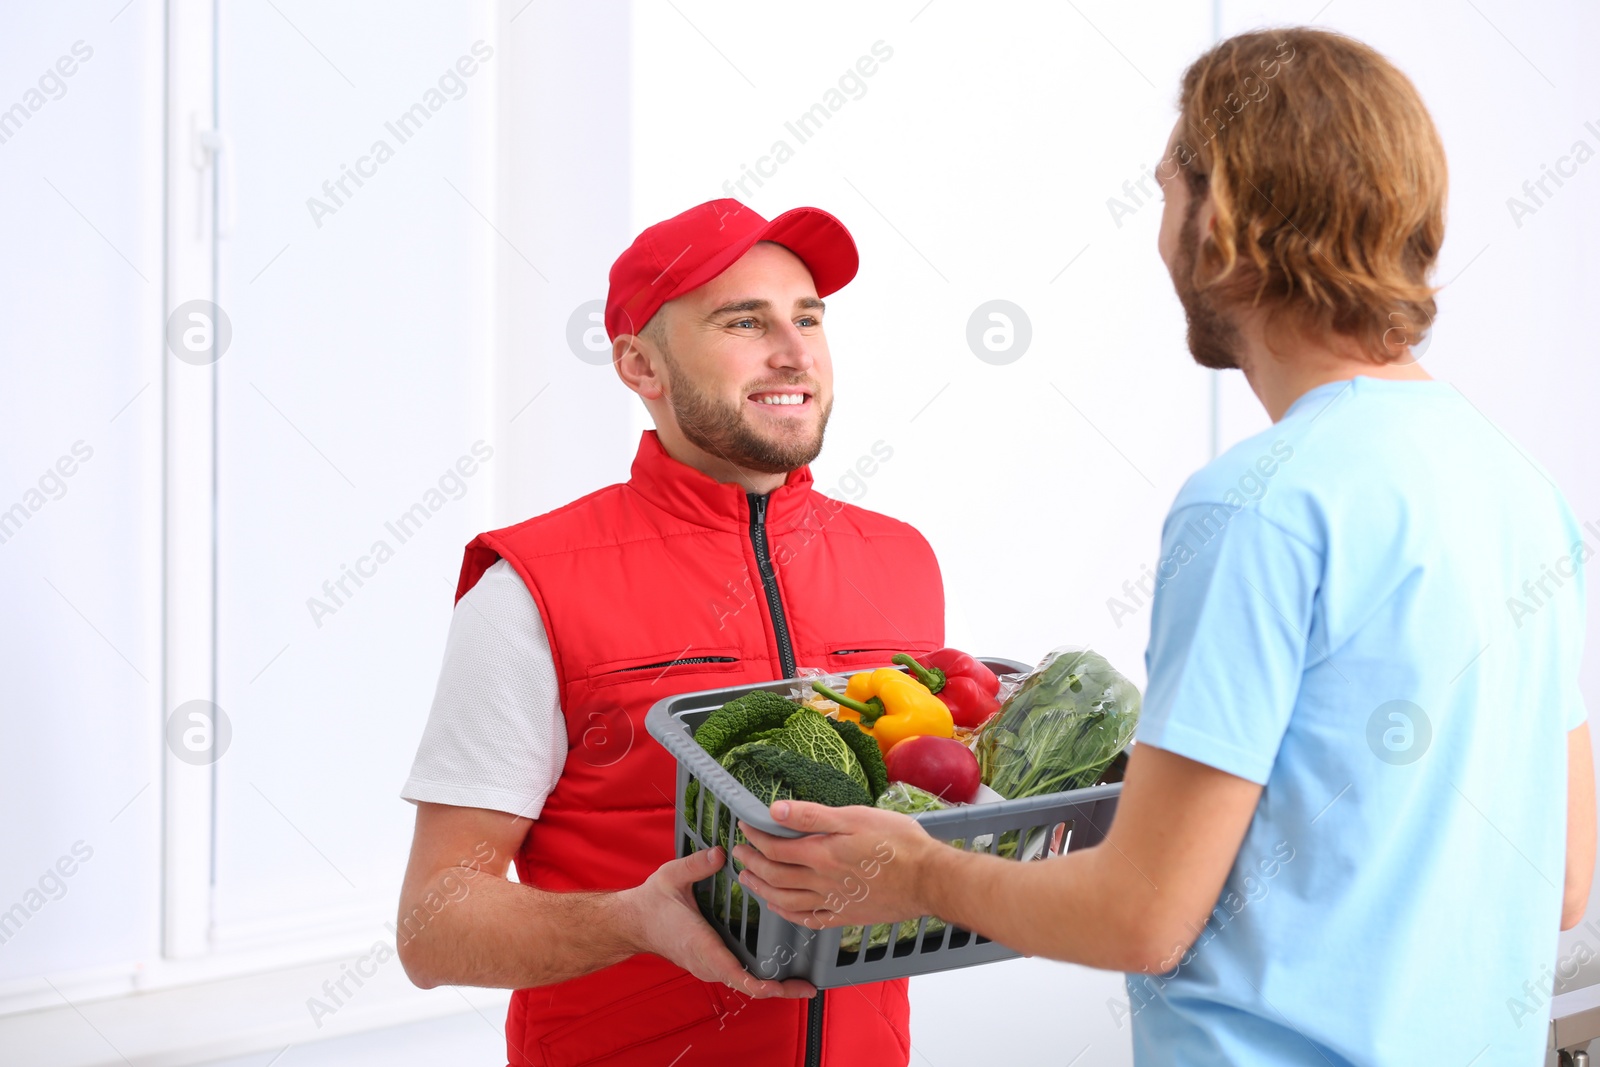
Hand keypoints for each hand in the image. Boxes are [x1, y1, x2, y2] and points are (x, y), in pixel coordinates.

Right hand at [621, 847, 814, 999]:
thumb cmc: (652, 903)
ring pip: (744, 982)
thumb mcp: (671, 877)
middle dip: (778, 989)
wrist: (633, 922)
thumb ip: (696, 865)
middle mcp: (707, 962)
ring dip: (771, 985)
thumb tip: (720, 853)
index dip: (760, 984)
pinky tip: (778, 969)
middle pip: (747, 985)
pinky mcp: (710, 964)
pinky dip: (759, 977)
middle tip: (808, 986)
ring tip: (801, 981)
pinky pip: (738, 975)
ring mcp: (708, 967)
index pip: (734, 973)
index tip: (782, 987)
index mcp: (700, 944)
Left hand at [733, 801, 936, 928]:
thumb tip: (776, 810)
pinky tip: (781, 909)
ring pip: (785, 901)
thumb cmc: (898, 842)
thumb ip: (812, 816)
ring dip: (762, 890)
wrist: (929, 878)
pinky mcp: (847, 916)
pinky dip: (789, 914)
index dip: (755, 836)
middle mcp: (821, 882)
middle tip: (738, 853)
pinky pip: (809, 920)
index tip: (744, 825)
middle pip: (775, 875)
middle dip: (752, 863)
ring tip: (747, 881)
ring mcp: (833, 902)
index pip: (775, 847)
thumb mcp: (855, 817)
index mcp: (821, 854)